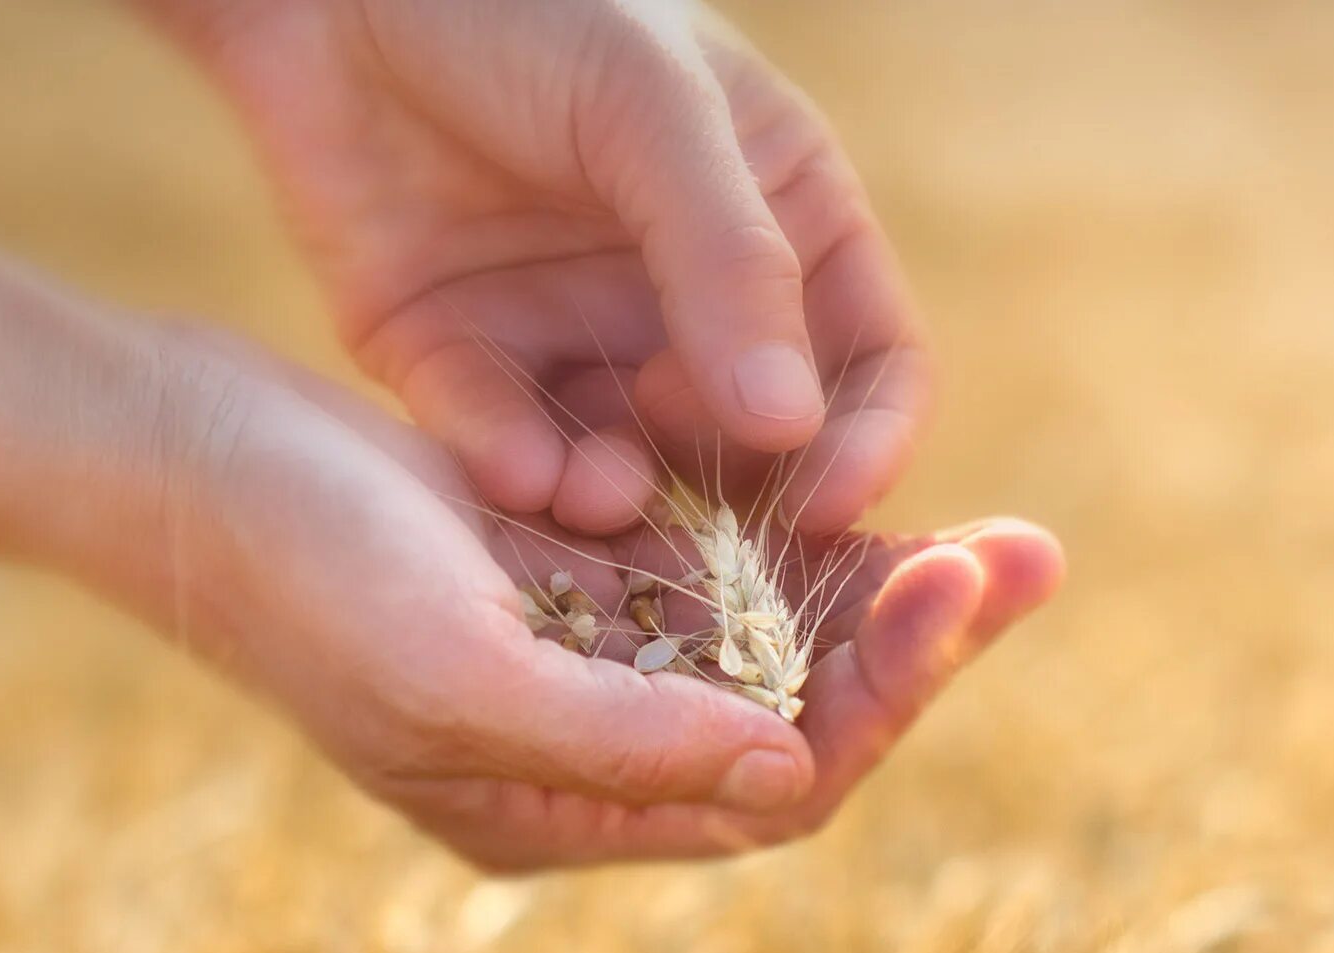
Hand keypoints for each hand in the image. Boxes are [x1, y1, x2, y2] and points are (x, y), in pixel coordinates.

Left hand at [136, 0, 929, 534]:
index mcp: (779, 224)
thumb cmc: (520, 3)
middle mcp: (684, 300)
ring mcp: (573, 339)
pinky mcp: (464, 366)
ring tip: (594, 492)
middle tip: (701, 521)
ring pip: (627, 467)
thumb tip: (793, 424)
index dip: (864, 441)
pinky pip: (503, 446)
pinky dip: (515, 465)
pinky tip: (515, 463)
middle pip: (752, 446)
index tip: (828, 505)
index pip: (869, 363)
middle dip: (733, 497)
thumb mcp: (650, 108)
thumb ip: (728, 261)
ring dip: (618, 495)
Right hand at [146, 331, 1056, 868]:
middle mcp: (582, 755)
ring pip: (761, 650)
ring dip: (862, 591)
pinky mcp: (563, 579)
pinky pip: (707, 578)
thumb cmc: (293, 570)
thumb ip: (622, 741)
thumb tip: (795, 778)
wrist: (173, 455)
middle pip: (789, 723)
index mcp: (557, 812)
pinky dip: (783, 544)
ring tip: (982, 536)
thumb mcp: (452, 669)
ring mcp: (575, 665)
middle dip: (905, 646)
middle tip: (1026, 557)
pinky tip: (856, 496)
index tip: (960, 596)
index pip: (767, 795)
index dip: (877, 706)